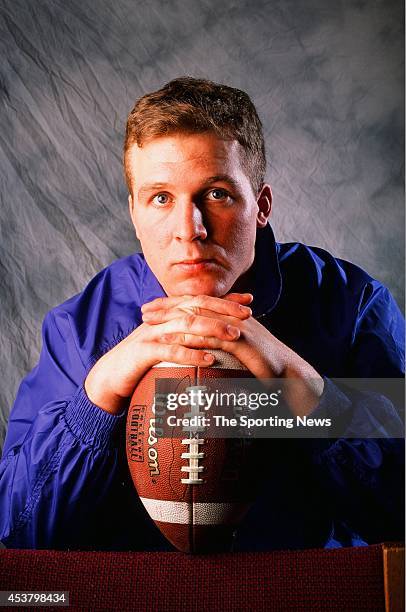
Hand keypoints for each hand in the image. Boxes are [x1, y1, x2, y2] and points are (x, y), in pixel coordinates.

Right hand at [84, 293, 251, 413]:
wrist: (109, 376)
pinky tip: (209, 359)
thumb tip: (217, 338)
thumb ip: (189, 336)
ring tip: (235, 336)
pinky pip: (170, 350)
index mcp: (169, 315)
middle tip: (247, 315)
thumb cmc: (143, 362)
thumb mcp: (168, 345)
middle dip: (224, 309)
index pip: (200, 300)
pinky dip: (191, 353)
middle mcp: (161, 319)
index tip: (249, 301)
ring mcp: (152, 333)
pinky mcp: (143, 351)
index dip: (225, 300)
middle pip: (196, 307)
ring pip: (185, 325)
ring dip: (212, 329)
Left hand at [142, 294, 323, 415]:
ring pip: (199, 317)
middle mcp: (231, 315)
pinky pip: (212, 337)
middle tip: (144, 309)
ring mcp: (237, 326)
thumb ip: (222, 344)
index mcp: (229, 314)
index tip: (152, 306)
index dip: (173, 302)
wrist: (289, 371)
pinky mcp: (242, 341)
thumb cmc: (263, 364)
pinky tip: (173, 341)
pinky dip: (191, 338)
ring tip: (152, 323)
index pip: (197, 302)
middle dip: (167, 306)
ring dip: (173, 319)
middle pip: (193, 304)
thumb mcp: (240, 349)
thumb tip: (203, 349)